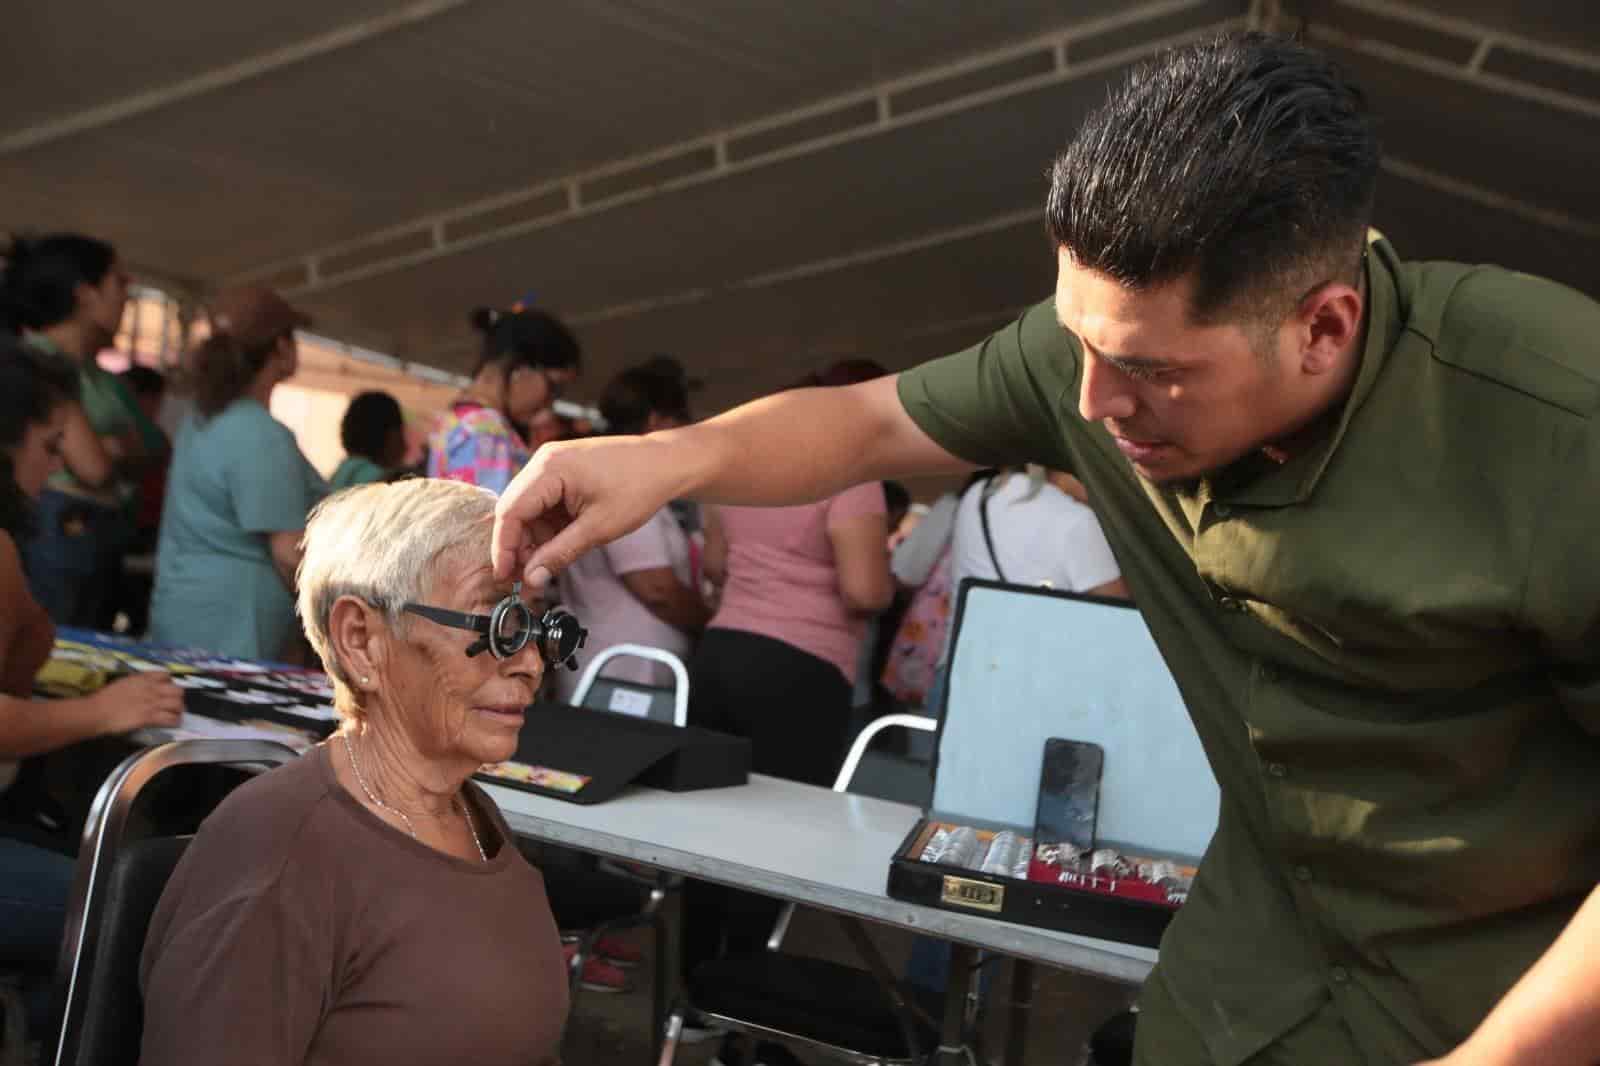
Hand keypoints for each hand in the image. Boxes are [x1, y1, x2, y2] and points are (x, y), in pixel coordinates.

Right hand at [92, 672, 184, 733]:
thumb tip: (147, 689)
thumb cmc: (105, 698)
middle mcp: (151, 689)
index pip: (166, 675)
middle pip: (178, 690)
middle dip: (178, 698)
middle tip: (173, 705)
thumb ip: (138, 684)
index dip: (169, 683)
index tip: (166, 690)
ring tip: (174, 715)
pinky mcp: (149, 717)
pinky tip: (171, 724)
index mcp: (143, 678)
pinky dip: (174, 722)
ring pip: (177, 705)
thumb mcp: (124, 683)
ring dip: (178, 711)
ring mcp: (152, 703)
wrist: (97, 711)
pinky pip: (170, 719)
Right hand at [493, 435, 690, 591]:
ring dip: (534, 537)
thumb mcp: (598, 528)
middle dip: (518, 545)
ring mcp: (553, 464)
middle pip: (514, 509)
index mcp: (549, 469)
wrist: (666, 463)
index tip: (505, 577)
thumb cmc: (638, 488)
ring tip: (546, 564)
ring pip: (528, 509)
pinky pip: (544, 502)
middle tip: (525, 578)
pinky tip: (559, 544)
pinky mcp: (563, 471)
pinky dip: (548, 525)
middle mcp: (544, 461)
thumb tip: (532, 579)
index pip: (510, 512)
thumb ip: (560, 553)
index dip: (504, 548)